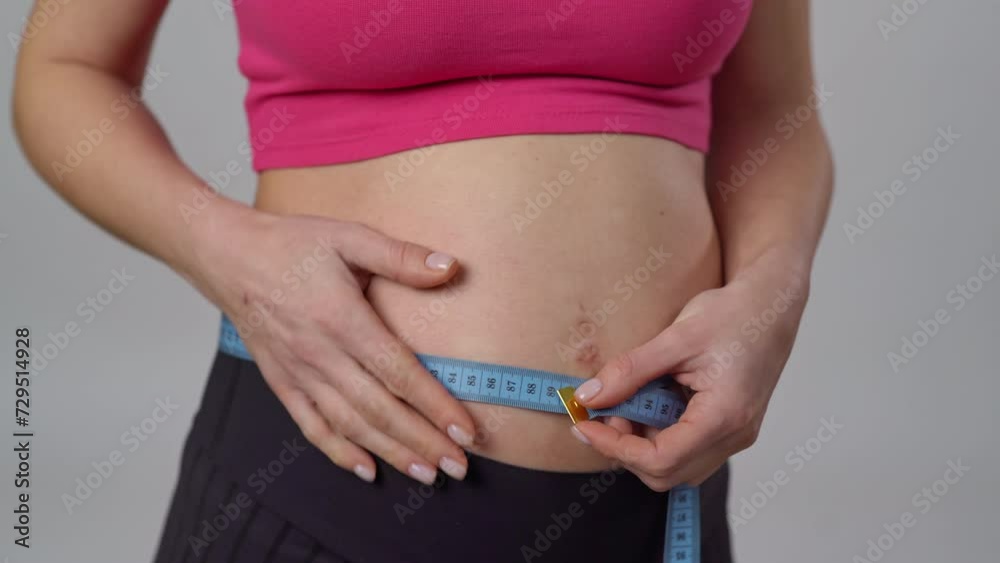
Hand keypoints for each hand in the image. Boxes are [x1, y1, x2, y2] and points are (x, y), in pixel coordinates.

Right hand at [189, 205, 476, 485]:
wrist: (226, 255)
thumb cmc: (291, 244)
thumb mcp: (349, 236)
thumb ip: (401, 256)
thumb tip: (450, 267)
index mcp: (342, 319)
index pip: (399, 373)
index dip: (436, 406)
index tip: (466, 431)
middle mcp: (320, 355)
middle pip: (380, 409)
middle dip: (423, 442)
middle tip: (459, 467)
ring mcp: (299, 374)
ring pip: (350, 425)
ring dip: (391, 453)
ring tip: (426, 474)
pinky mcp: (282, 383)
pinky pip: (312, 426)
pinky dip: (339, 452)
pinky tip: (366, 470)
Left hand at [570, 263, 808, 490]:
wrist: (772, 304)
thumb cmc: (734, 314)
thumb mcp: (676, 337)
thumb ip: (630, 370)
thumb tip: (589, 397)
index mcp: (725, 416)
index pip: (660, 458)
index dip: (614, 446)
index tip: (584, 423)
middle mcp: (734, 436)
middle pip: (666, 472)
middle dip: (625, 447)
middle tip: (602, 410)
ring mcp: (735, 435)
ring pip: (676, 466)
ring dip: (640, 442)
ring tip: (624, 401)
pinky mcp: (729, 428)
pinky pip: (687, 449)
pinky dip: (658, 433)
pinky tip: (647, 401)